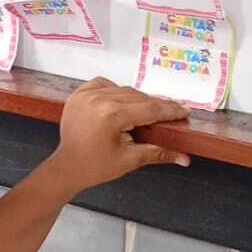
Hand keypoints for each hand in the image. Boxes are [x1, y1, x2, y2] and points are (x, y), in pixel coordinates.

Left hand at [50, 78, 190, 196]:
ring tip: (146, 112)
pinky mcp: (79, 94)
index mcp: (111, 115)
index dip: (170, 110)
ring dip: (136, 99)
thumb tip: (184, 158)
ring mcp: (86, 95)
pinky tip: (121, 102)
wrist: (67, 167)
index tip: (184, 111)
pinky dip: (115, 90)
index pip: (149, 109)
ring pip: (123, 90)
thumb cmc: (95, 166)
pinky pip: (104, 84)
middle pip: (138, 98)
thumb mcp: (130, 160)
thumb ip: (159, 153)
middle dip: (156, 106)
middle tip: (171, 113)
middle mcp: (98, 100)